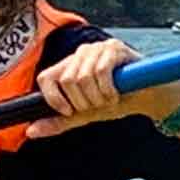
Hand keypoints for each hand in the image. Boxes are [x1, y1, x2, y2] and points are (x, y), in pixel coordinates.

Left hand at [21, 35, 179, 137]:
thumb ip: (58, 122)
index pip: (45, 78)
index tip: (70, 111)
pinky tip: (117, 93)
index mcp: (69, 66)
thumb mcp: (84, 115)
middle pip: (66, 81)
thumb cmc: (116, 102)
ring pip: (82, 77)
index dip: (54, 99)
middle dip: (83, 102)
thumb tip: (30, 132)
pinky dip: (108, 89)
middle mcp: (80, 53)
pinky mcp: (115, 48)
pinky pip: (101, 71)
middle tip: (98, 105)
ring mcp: (98, 48)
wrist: (148, 97)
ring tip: (109, 99)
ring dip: (97, 97)